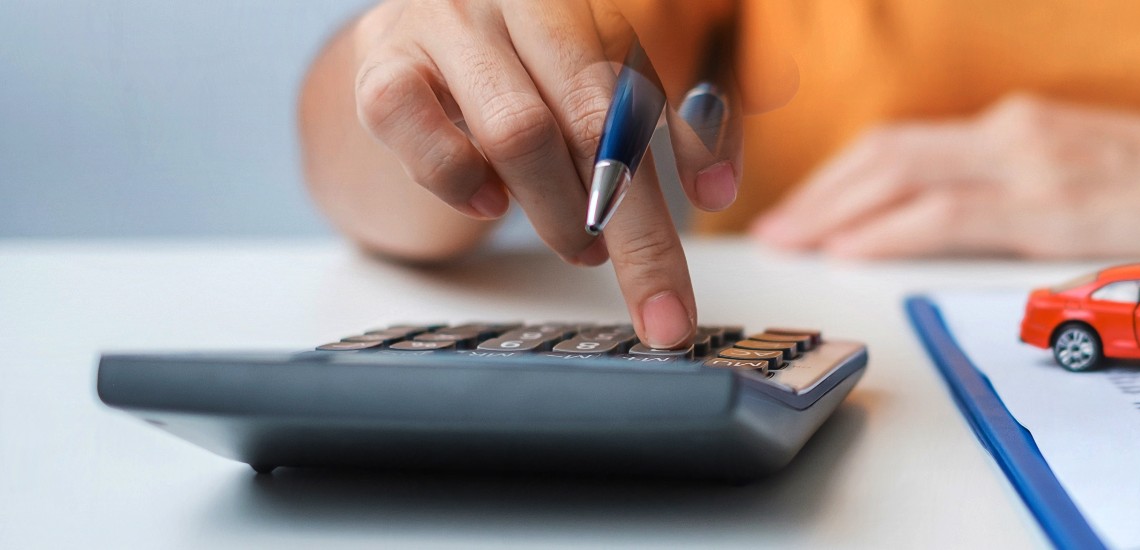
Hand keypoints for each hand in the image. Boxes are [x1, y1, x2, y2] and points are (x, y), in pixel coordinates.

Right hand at [346, 0, 760, 346]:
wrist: (419, 44)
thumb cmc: (537, 71)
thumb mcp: (617, 84)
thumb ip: (683, 128)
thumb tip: (721, 189)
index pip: (649, 86)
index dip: (690, 161)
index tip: (709, 231)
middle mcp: (519, 0)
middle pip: (589, 117)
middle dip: (631, 226)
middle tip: (652, 295)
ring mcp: (446, 25)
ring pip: (517, 131)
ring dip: (556, 212)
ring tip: (581, 248)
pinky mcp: (382, 65)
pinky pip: (420, 131)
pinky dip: (459, 180)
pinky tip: (489, 202)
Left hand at [750, 95, 1139, 258]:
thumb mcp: (1090, 164)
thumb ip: (1028, 181)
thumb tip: (975, 214)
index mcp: (1019, 125)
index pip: (906, 144)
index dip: (842, 174)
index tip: (803, 206)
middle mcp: (1013, 134)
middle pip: (885, 154)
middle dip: (820, 193)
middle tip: (773, 228)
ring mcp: (1030, 166)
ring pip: (900, 179)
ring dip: (835, 213)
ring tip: (793, 242)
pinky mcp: (1051, 207)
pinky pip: (946, 215)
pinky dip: (886, 230)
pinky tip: (851, 248)